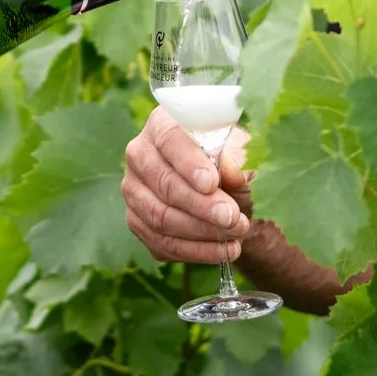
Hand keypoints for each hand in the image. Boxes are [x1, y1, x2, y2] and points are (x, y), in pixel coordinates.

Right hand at [122, 109, 252, 265]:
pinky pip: (160, 242)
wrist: (227, 193)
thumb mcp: (242, 154)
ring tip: (236, 234)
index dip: (190, 163)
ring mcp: (134, 190)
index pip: (170, 140)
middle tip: (233, 218)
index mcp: (162, 124)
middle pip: (163, 182)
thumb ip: (238, 159)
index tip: (213, 183)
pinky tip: (223, 251)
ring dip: (201, 231)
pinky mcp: (137, 221)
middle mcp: (140, 154)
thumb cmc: (232, 162)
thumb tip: (233, 171)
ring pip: (160, 216)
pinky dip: (195, 251)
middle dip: (201, 205)